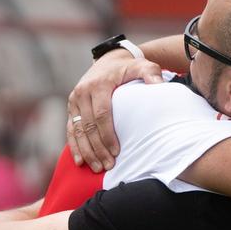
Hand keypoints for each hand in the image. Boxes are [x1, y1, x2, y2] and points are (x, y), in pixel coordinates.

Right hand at [67, 51, 162, 170]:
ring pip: (77, 130)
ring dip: (86, 151)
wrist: (109, 61)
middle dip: (98, 148)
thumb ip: (151, 73)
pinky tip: (79, 161)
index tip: (117, 152)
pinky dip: (74, 146)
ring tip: (97, 168)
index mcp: (98, 84)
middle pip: (89, 126)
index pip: (102, 114)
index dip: (108, 135)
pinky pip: (70, 129)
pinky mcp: (71, 107)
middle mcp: (82, 92)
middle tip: (109, 166)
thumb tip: (160, 85)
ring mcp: (74, 100)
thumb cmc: (128, 68)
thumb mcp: (141, 66)